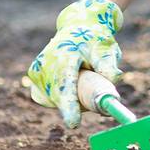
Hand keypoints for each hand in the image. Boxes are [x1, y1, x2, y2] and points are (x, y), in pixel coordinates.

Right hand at [24, 0, 123, 127]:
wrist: (77, 26)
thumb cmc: (95, 40)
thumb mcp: (105, 49)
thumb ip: (108, 65)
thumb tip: (115, 78)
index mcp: (65, 55)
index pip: (66, 84)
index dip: (69, 105)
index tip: (74, 123)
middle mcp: (47, 62)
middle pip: (59, 96)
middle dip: (75, 105)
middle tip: (92, 99)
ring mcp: (38, 68)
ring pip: (53, 98)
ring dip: (67, 99)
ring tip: (80, 79)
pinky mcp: (34, 74)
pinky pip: (47, 95)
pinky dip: (59, 96)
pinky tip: (69, 83)